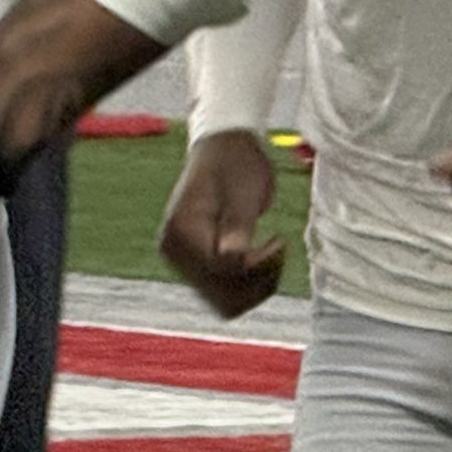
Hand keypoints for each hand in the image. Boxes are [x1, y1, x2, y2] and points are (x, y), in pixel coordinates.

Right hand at [158, 130, 283, 317]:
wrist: (225, 149)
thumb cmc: (236, 164)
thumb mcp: (243, 193)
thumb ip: (237, 228)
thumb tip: (231, 261)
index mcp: (180, 228)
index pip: (219, 271)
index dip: (255, 266)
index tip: (279, 242)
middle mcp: (173, 250)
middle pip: (221, 295)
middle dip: (257, 281)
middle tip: (279, 250)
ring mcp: (182, 260)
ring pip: (225, 302)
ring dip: (256, 288)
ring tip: (273, 256)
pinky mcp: (195, 265)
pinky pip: (225, 295)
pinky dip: (249, 287)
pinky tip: (262, 261)